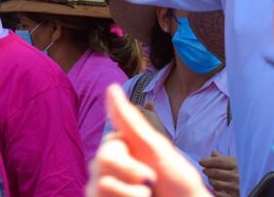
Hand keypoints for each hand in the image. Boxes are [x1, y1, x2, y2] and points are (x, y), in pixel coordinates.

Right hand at [87, 85, 209, 196]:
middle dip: (128, 177)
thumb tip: (112, 87)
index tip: (148, 172)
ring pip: (95, 188)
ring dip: (127, 196)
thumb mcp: (156, 149)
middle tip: (150, 186)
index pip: (106, 150)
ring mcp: (107, 192)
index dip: (126, 164)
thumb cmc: (178, 184)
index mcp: (124, 151)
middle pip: (98, 166)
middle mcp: (112, 171)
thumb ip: (130, 121)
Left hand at [200, 152, 238, 196]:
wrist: (243, 187)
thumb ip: (221, 158)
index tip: (201, 161)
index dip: (208, 161)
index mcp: (235, 164)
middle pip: (215, 172)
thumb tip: (213, 152)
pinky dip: (214, 190)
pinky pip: (217, 193)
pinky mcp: (232, 196)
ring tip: (210, 179)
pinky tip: (215, 188)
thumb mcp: (230, 163)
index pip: (219, 161)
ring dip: (210, 180)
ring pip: (215, 183)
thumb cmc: (234, 173)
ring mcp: (235, 187)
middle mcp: (236, 175)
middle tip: (205, 170)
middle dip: (208, 171)